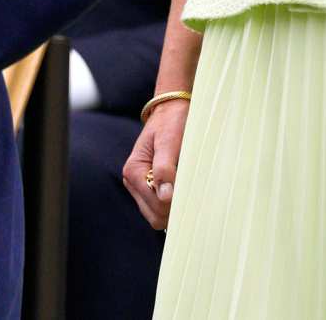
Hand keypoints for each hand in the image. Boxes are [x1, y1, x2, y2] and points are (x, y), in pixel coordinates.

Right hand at [122, 99, 189, 230]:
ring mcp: (140, 185)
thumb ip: (164, 167)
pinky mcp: (150, 184)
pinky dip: (173, 202)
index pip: (154, 205)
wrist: (171, 109)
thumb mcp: (168, 140)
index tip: (191, 190)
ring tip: (188, 187)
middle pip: (154, 215)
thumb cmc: (171, 121)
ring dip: (174, 207)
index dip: (174, 203)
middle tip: (192, 190)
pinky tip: (184, 187)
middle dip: (173, 209)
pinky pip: (160, 205)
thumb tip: (165, 196)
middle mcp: (133, 181)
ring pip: (157, 214)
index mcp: (133, 170)